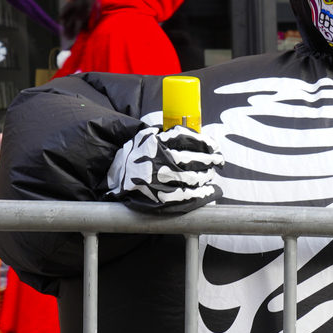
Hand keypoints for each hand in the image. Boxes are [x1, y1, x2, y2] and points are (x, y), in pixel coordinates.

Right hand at [106, 124, 223, 213]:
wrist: (114, 178)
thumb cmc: (135, 157)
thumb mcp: (145, 138)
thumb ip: (166, 135)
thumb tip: (194, 135)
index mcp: (155, 143)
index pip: (186, 139)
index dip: (205, 143)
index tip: (214, 147)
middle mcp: (158, 161)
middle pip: (193, 160)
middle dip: (210, 161)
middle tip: (218, 161)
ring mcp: (160, 180)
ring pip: (193, 178)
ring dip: (207, 176)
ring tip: (211, 174)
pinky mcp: (161, 197)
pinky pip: (187, 196)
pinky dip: (202, 194)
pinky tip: (210, 191)